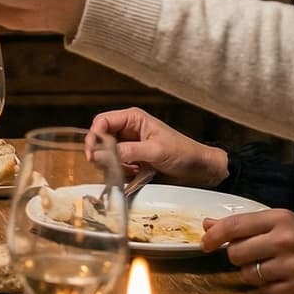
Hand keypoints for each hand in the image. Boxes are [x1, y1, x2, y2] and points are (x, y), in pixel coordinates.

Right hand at [88, 107, 227, 186]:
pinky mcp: (132, 160)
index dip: (95, 136)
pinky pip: (116, 165)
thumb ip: (128, 151)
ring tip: (129, 170)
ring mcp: (129, 145)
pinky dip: (120, 171)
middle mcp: (128, 130)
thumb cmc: (183, 152)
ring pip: (106, 153)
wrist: (200, 169)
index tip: (94, 153)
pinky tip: (135, 174)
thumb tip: (103, 154)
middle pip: (101, 138)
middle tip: (103, 165)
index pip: (102, 122)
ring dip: (112, 164)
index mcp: (133, 119)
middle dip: (101, 153)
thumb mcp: (155, 150)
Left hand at [202, 209, 293, 293]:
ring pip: (246, 274)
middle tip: (254, 255)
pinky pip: (263, 292)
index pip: (234, 225)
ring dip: (252, 274)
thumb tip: (208, 224)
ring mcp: (291, 266)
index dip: (214, 235)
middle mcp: (285, 240)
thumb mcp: (284, 224)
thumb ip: (247, 225)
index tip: (206, 243)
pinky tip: (283, 280)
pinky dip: (267, 288)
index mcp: (281, 219)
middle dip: (239, 257)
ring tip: (273, 268)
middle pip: (235, 253)